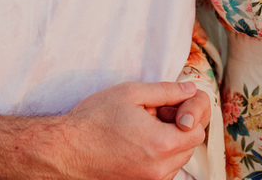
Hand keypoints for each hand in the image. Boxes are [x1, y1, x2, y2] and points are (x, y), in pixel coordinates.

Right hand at [65, 81, 206, 179]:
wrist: (64, 149)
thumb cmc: (94, 119)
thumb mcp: (132, 93)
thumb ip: (167, 91)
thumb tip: (190, 90)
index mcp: (162, 144)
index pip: (198, 131)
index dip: (185, 115)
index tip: (165, 109)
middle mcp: (158, 170)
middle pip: (188, 148)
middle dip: (178, 130)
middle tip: (151, 118)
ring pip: (175, 162)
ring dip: (167, 146)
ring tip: (140, 132)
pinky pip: (160, 173)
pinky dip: (155, 159)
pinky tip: (134, 146)